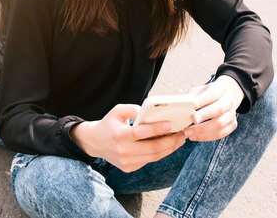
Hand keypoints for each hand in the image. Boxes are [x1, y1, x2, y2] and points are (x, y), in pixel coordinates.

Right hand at [71, 104, 186, 172]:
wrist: (95, 142)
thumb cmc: (109, 124)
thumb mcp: (117, 111)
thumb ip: (132, 109)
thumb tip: (149, 111)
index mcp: (118, 135)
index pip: (140, 133)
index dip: (157, 129)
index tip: (171, 124)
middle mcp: (122, 151)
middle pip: (152, 148)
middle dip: (170, 141)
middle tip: (182, 134)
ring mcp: (126, 162)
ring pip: (154, 157)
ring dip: (169, 149)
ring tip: (179, 140)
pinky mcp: (129, 168)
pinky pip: (149, 161)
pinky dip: (160, 153)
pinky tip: (167, 146)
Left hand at [184, 75, 244, 141]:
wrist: (226, 96)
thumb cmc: (207, 94)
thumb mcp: (199, 91)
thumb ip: (191, 97)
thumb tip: (180, 106)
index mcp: (218, 90)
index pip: (211, 95)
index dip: (201, 101)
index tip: (192, 106)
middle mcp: (228, 102)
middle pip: (218, 109)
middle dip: (203, 117)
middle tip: (189, 123)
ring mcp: (231, 114)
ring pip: (220, 124)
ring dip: (203, 131)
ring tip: (188, 133)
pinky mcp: (232, 124)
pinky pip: (221, 134)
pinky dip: (207, 137)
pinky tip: (195, 136)